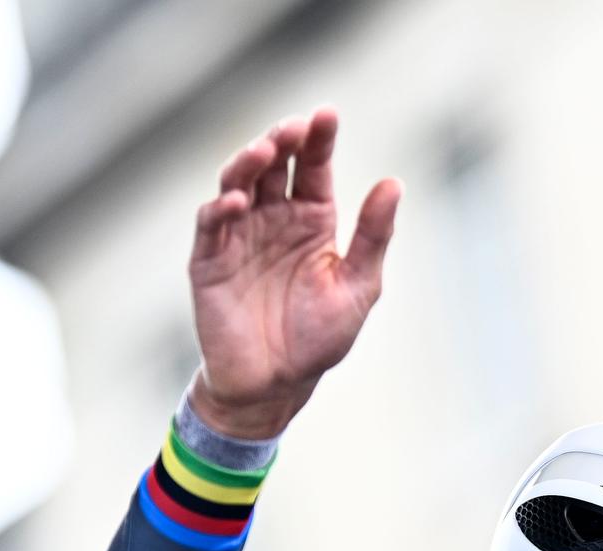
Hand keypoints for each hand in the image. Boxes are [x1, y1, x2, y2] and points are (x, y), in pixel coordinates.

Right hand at [187, 107, 400, 437]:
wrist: (276, 385)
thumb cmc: (318, 338)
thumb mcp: (358, 286)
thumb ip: (373, 236)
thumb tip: (393, 183)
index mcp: (312, 221)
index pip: (313, 168)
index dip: (318, 140)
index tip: (327, 114)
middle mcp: (273, 219)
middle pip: (273, 166)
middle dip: (282, 141)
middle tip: (294, 128)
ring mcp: (239, 236)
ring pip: (237, 183)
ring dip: (248, 164)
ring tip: (266, 150)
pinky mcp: (209, 260)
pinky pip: (211, 225)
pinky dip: (221, 208)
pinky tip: (238, 200)